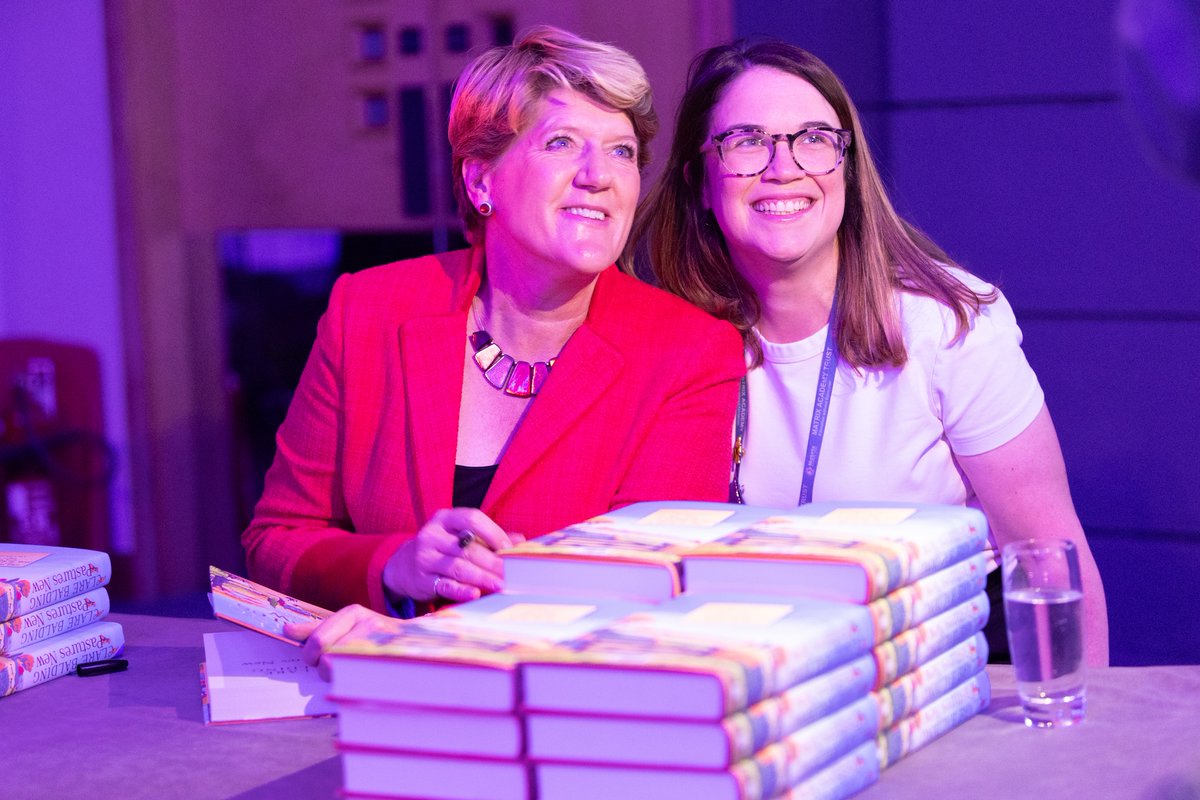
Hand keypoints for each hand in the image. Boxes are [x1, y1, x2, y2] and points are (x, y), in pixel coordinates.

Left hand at [283, 603, 402, 680]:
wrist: (409, 639)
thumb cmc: (368, 634)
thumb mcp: (343, 626)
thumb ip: (315, 629)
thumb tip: (286, 629)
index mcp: (352, 613)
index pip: (318, 641)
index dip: (311, 656)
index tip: (315, 659)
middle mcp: (370, 623)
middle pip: (330, 657)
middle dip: (325, 668)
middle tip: (332, 668)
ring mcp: (384, 642)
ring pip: (346, 670)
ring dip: (342, 677)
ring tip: (348, 671)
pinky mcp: (393, 659)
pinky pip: (363, 678)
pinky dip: (357, 682)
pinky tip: (360, 678)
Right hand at [381, 507, 520, 604]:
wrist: (403, 567)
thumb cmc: (441, 548)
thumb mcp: (459, 536)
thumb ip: (488, 537)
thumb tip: (520, 541)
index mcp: (444, 519)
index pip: (472, 519)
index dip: (493, 532)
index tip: (510, 548)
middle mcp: (431, 535)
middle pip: (468, 547)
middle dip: (493, 561)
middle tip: (512, 573)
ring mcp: (425, 557)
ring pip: (459, 567)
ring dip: (482, 577)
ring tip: (500, 585)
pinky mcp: (422, 580)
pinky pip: (445, 585)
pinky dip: (461, 590)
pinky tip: (476, 594)